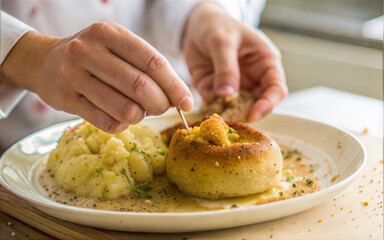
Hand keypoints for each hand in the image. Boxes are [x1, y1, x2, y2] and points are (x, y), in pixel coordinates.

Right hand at [1, 22, 192, 132]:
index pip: (153, 62)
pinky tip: (121, 117)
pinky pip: (107, 123)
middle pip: (141, 87)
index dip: (175, 86)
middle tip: (161, 108)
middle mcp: (89, 51)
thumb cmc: (94, 56)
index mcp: (110, 33)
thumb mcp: (118, 47)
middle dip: (160, 104)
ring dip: (140, 116)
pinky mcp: (66, 99)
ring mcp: (74, 75)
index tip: (187, 102)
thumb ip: (148, 67)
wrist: (45, 61)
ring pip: (125, 109)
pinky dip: (123, 125)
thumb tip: (180, 97)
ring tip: (138, 110)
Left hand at [183, 3, 286, 121]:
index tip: (251, 115)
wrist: (196, 24)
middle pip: (257, 104)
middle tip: (229, 119)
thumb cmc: (218, 26)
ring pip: (235, 108)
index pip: (276, 89)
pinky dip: (209, 106)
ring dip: (225, 112)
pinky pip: (215, 104)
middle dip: (245, 113)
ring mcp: (235, 87)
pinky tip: (202, 97)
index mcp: (265, 63)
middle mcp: (253, 79)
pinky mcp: (216, 90)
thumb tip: (227, 95)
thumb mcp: (222, 42)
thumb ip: (226, 68)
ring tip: (214, 113)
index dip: (267, 105)